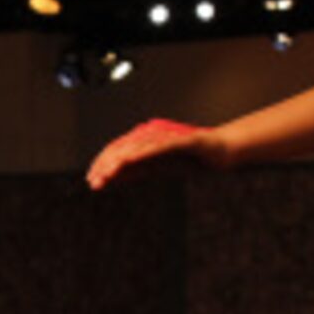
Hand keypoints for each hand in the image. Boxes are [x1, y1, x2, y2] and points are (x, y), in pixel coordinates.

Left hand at [86, 119, 228, 190]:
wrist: (222, 152)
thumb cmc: (190, 158)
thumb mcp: (158, 167)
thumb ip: (137, 170)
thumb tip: (113, 177)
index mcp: (146, 140)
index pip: (119, 150)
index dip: (102, 164)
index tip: (91, 180)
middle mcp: (154, 133)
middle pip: (125, 146)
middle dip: (106, 164)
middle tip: (94, 180)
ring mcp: (169, 135)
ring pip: (140, 146)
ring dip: (121, 160)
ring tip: (108, 173)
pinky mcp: (185, 139)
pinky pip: (162, 146)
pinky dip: (146, 153)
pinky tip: (133, 161)